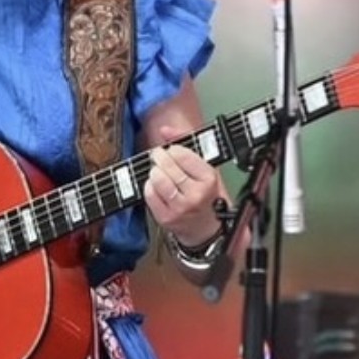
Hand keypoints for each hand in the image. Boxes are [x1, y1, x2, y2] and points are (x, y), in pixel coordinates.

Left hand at [143, 125, 222, 245]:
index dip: (173, 149)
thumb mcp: (205, 169)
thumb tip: (165, 129)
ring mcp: (180, 207)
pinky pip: (149, 194)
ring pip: (157, 179)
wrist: (207, 229)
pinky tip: (156, 187)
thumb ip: (186, 145)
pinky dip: (149, 187)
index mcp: (209, 179)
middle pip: (167, 166)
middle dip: (160, 157)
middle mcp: (196, 194)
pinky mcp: (166, 217)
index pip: (182, 154)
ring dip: (154, 172)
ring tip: (159, 172)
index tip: (172, 151)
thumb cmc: (207, 197)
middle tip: (159, 157)